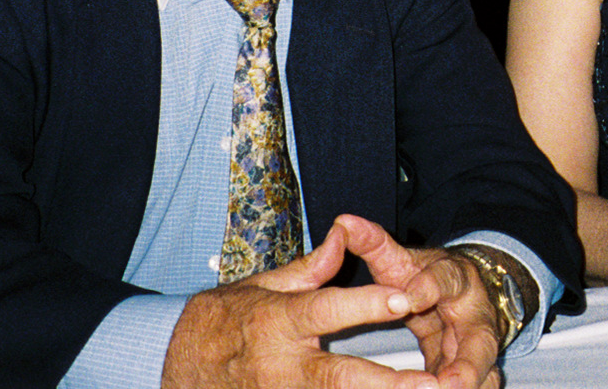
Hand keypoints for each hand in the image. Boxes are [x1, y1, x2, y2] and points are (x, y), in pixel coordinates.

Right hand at [160, 222, 431, 388]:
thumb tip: (344, 234)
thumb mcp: (262, 287)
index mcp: (279, 322)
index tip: (405, 299)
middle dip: (390, 384)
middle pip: (342, 378)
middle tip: (434, 383)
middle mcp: (283, 367)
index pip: (329, 310)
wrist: (173, 367)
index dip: (367, 305)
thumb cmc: (222, 322)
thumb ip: (310, 268)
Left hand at [337, 216, 505, 388]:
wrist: (463, 292)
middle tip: (448, 384)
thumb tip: (343, 222)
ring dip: (470, 385)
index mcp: (455, 279)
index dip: (427, 288)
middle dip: (468, 365)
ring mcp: (479, 346)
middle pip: (480, 340)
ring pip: (483, 371)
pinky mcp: (476, 371)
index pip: (445, 279)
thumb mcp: (403, 260)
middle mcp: (475, 314)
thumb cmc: (426, 278)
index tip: (406, 299)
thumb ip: (373, 244)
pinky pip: (478, 385)